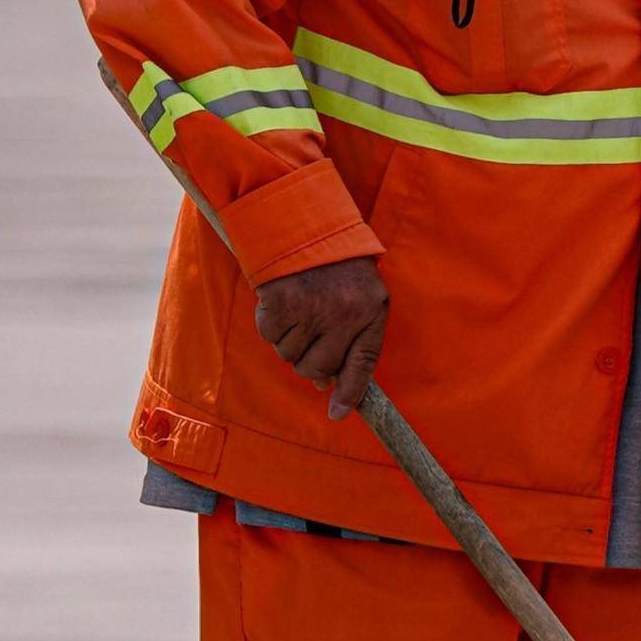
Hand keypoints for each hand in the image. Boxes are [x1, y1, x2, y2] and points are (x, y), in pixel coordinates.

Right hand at [256, 255, 388, 418]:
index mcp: (370, 312)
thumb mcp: (365, 297)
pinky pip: (271, 338)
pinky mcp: (280, 306)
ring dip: (291, 341)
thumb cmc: (340, 268)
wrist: (308, 226)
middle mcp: (343, 316)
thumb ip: (355, 340)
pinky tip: (283, 303)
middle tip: (311, 338)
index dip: (350, 392)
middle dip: (311, 363)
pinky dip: (272, 326)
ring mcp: (311, 312)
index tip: (338, 413)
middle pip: (318, 369)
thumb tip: (325, 385)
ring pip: (290, 356)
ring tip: (301, 310)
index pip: (363, 364)